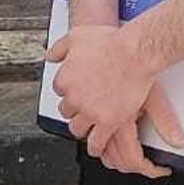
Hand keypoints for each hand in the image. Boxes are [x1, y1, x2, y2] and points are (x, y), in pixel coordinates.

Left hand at [46, 22, 183, 178]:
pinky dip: (95, 147)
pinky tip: (96, 147)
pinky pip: (97, 142)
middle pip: (66, 111)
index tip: (76, 91)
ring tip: (87, 128)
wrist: (134, 52)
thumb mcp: (76, 37)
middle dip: (74, 110)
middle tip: (82, 109)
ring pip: (77, 128)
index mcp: (64, 79)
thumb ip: (59, 48)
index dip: (69, 90)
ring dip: (81, 128)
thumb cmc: (110, 42)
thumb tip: (49, 56)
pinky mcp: (108, 122)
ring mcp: (90, 112)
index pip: (59, 90)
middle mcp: (74, 97)